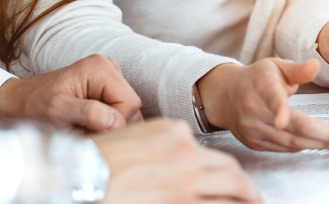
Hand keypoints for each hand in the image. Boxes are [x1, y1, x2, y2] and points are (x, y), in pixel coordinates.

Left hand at [0, 54, 142, 131]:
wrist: (17, 102)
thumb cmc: (33, 105)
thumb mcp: (57, 111)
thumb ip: (88, 114)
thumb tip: (117, 122)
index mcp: (100, 68)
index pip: (129, 103)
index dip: (114, 123)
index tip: (88, 132)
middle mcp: (109, 68)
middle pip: (131, 106)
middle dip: (111, 125)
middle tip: (82, 131)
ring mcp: (109, 76)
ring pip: (127, 111)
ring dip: (108, 125)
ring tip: (82, 126)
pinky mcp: (107, 87)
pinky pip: (120, 110)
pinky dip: (106, 122)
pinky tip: (87, 122)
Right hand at [93, 119, 260, 203]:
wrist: (74, 175)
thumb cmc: (94, 160)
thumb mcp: (134, 135)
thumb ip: (161, 143)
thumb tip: (180, 153)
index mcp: (174, 132)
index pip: (211, 153)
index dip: (224, 170)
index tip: (230, 179)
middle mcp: (187, 153)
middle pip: (231, 171)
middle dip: (246, 187)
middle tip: (254, 198)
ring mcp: (186, 181)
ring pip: (232, 191)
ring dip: (247, 200)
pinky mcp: (180, 203)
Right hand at [197, 59, 328, 151]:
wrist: (225, 96)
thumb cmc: (256, 79)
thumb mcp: (276, 66)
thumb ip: (298, 69)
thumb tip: (316, 65)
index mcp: (261, 86)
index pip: (271, 98)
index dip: (278, 110)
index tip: (282, 120)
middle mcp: (254, 110)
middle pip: (292, 127)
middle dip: (325, 136)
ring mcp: (253, 130)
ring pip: (291, 142)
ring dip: (320, 144)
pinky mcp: (255, 143)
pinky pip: (284, 148)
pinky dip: (306, 146)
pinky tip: (323, 144)